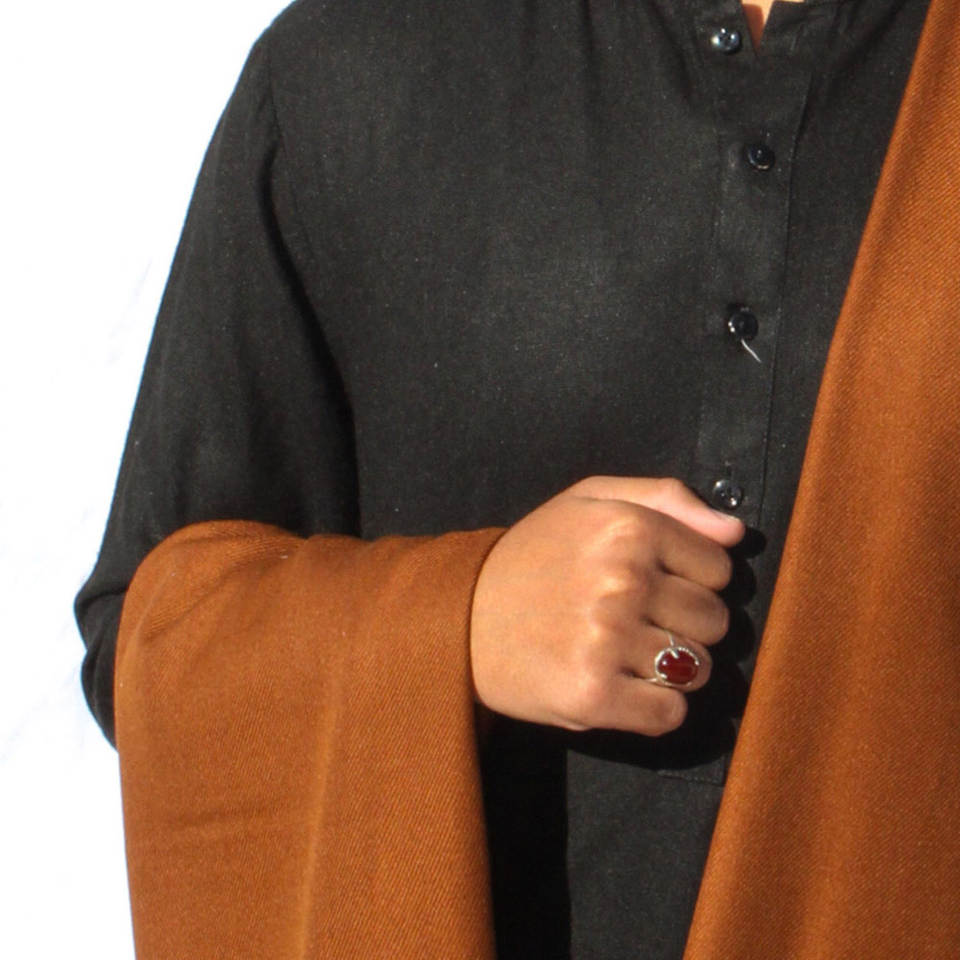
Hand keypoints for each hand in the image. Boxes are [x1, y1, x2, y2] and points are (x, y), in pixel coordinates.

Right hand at [469, 476, 744, 734]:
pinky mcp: (591, 695)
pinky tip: (621, 688)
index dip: (690, 580)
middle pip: (714, 621)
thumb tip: (734, 531)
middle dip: (684, 625)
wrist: (459, 615)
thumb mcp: (587, 499)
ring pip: (698, 670)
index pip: (718, 568)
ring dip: (671, 670)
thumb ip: (663, 498)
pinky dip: (654, 710)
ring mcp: (606, 639)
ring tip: (626, 655)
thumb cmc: (532, 555)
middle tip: (637, 623)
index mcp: (627, 527)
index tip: (654, 585)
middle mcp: (622, 579)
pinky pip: (669, 715)